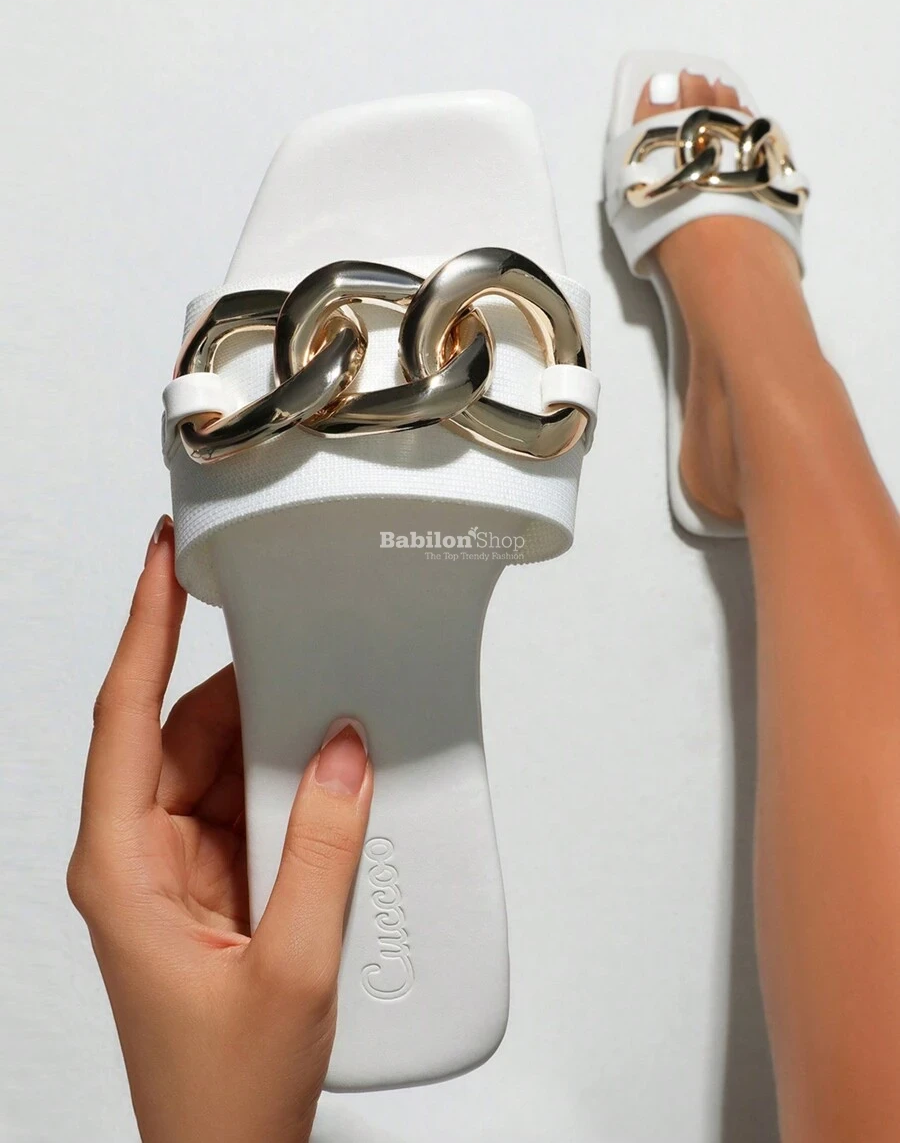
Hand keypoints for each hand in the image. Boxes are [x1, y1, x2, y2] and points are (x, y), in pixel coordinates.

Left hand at [67, 516, 372, 1142]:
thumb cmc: (222, 1092)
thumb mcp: (290, 966)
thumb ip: (321, 849)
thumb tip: (341, 751)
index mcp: (120, 866)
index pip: (122, 716)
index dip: (144, 625)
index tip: (165, 558)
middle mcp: (135, 856)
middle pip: (179, 731)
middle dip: (240, 685)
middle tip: (300, 638)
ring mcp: (173, 869)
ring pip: (214, 764)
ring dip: (268, 737)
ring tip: (326, 707)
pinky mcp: (210, 884)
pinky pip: (241, 803)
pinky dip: (282, 782)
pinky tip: (324, 774)